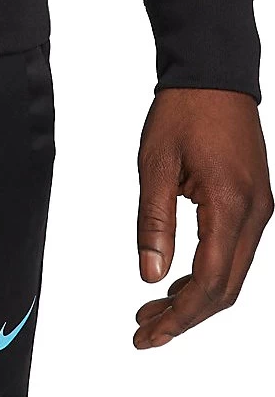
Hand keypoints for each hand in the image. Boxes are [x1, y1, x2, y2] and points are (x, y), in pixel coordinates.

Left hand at [134, 87, 271, 347]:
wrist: (214, 72)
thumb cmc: (183, 110)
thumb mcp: (155, 163)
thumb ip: (153, 221)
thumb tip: (150, 276)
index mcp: (230, 204)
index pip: (210, 282)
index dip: (181, 316)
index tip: (149, 333)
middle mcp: (255, 214)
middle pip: (227, 288)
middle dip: (186, 316)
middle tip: (145, 329)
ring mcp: (260, 208)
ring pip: (233, 273)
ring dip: (196, 297)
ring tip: (153, 309)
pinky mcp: (255, 201)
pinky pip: (235, 251)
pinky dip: (208, 273)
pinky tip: (178, 279)